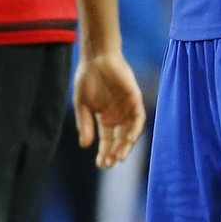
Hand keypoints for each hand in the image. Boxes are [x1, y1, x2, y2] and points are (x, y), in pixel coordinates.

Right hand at [73, 52, 145, 168]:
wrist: (96, 57)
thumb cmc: (87, 79)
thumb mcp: (82, 105)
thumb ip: (84, 124)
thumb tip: (85, 146)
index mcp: (105, 118)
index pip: (107, 141)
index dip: (105, 153)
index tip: (101, 164)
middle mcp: (118, 116)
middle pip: (119, 139)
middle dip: (116, 152)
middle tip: (110, 164)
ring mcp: (127, 108)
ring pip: (130, 131)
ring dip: (126, 145)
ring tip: (120, 157)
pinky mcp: (135, 98)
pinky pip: (138, 117)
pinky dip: (135, 128)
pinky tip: (129, 138)